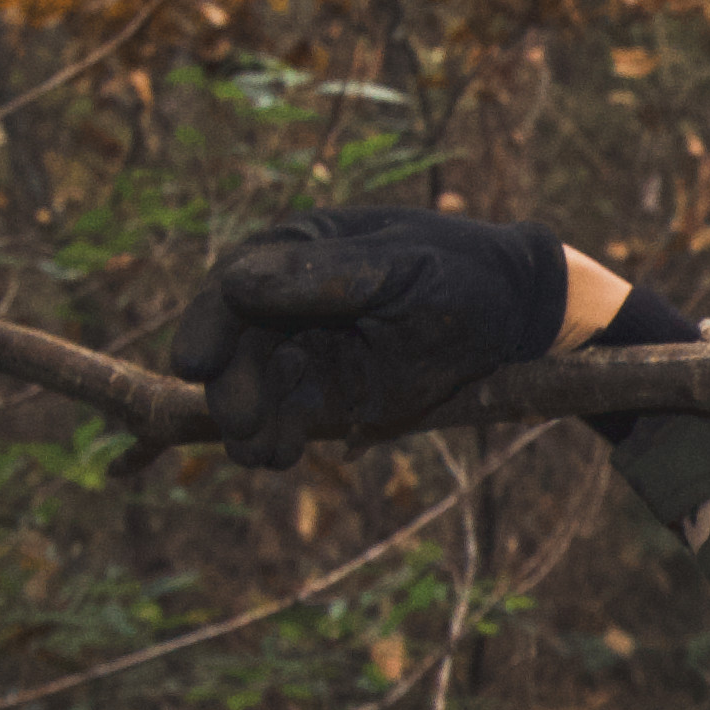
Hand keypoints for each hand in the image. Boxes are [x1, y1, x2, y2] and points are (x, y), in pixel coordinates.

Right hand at [161, 207, 570, 469]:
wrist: (513, 315)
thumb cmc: (458, 269)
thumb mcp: (397, 263)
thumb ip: (324, 274)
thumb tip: (236, 281)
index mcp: (293, 252)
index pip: (232, 286)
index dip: (209, 324)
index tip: (195, 363)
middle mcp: (284, 302)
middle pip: (233, 347)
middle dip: (230, 388)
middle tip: (240, 424)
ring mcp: (304, 350)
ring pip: (253, 389)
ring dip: (248, 422)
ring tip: (261, 453)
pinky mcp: (328, 394)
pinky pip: (286, 419)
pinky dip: (275, 439)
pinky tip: (277, 457)